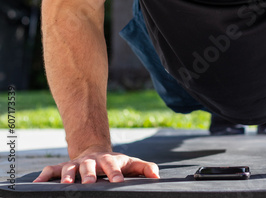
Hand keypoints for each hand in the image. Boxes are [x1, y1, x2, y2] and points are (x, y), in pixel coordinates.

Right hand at [33, 149, 159, 183]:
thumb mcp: (131, 164)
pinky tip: (37, 183)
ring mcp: (77, 164)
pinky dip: (45, 175)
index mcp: (109, 160)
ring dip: (69, 175)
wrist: (95, 152)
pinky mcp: (64, 168)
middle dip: (91, 173)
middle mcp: (92, 161)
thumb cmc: (116, 163)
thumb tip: (157, 176)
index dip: (115, 173)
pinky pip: (52, 170)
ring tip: (69, 184)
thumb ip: (145, 168)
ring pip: (71, 167)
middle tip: (91, 182)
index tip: (118, 181)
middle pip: (91, 165)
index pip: (113, 165)